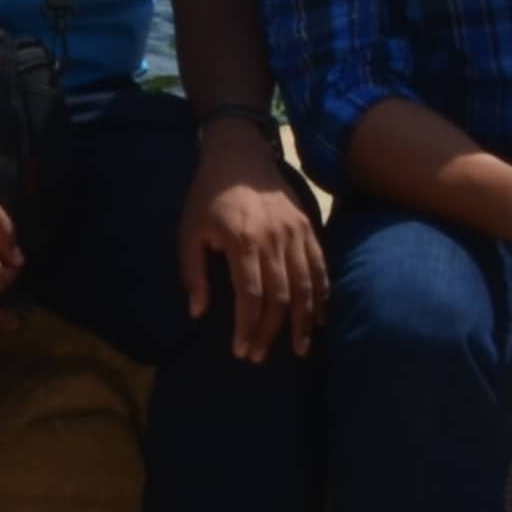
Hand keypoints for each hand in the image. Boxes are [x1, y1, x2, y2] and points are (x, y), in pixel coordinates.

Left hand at [178, 133, 324, 360]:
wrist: (240, 155)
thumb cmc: (208, 196)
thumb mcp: (189, 231)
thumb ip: (193, 273)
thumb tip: (198, 313)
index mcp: (241, 241)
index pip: (251, 295)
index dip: (248, 327)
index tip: (241, 350)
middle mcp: (274, 239)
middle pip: (280, 297)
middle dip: (271, 332)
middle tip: (260, 356)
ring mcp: (296, 233)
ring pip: (306, 286)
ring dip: (303, 322)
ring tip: (300, 349)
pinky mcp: (309, 229)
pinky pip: (320, 268)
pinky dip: (322, 296)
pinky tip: (320, 319)